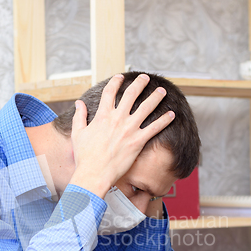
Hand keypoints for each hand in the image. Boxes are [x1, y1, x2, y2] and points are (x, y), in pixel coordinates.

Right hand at [69, 74, 174, 197]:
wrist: (94, 173)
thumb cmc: (84, 156)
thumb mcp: (78, 133)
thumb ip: (79, 116)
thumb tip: (79, 103)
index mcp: (102, 115)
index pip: (110, 92)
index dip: (115, 82)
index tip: (120, 77)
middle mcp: (117, 119)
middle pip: (131, 94)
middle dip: (139, 83)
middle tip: (145, 78)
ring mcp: (129, 129)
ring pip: (146, 108)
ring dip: (155, 98)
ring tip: (161, 92)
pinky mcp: (138, 141)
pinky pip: (154, 128)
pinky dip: (164, 120)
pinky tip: (172, 114)